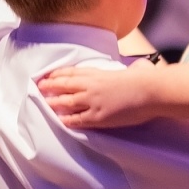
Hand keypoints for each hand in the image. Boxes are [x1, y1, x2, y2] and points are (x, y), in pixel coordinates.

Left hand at [37, 60, 158, 128]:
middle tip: (39, 87)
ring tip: (45, 103)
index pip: (71, 72)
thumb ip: (125, 70)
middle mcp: (91, 86)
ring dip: (54, 102)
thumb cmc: (144, 79)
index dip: (57, 74)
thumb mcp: (130, 70)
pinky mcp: (98, 116)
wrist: (150, 90)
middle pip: (64, 85)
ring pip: (66, 102)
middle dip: (50, 87)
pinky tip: (60, 120)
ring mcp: (93, 101)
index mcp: (97, 73)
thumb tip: (137, 68)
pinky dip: (67, 119)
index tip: (48, 76)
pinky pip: (78, 119)